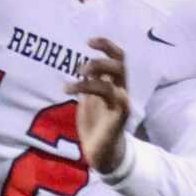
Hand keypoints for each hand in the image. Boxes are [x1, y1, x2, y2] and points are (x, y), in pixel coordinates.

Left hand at [66, 34, 131, 175]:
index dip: (106, 45)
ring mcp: (121, 102)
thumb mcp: (88, 101)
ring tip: (74, 81)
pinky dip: (93, 89)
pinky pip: (116, 97)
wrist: (101, 154)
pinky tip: (75, 94)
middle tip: (80, 70)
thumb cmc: (96, 126)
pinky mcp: (120, 115)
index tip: (89, 41)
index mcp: (114, 84)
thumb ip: (87, 85)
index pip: (117, 57)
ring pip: (115, 79)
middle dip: (99, 60)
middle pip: (120, 63)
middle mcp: (121, 90)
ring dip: (94, 76)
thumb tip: (81, 70)